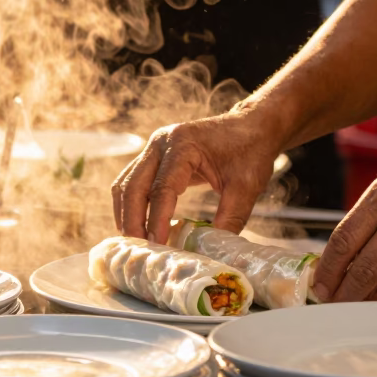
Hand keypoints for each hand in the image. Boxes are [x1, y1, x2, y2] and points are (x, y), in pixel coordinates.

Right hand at [112, 111, 282, 243]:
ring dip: (126, 214)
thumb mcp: (246, 187)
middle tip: (139, 249)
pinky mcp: (154, 156)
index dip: (157, 219)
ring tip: (136, 242)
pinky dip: (130, 204)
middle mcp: (162, 143)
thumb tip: (210, 251)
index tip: (158, 245)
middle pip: (133, 186)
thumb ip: (230, 218)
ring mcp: (154, 147)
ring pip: (126, 184)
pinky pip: (132, 181)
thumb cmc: (250, 151)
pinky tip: (138, 225)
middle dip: (132, 220)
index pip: (162, 188)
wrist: (251, 126)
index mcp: (184, 145)